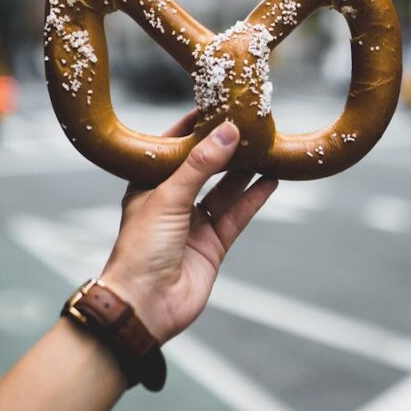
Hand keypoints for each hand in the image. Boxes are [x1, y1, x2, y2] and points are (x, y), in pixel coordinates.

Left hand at [100, 112, 276, 342]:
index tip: (217, 105)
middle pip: (204, 167)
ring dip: (244, 170)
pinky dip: (254, 198)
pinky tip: (270, 180)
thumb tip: (227, 131)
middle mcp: (171, 201)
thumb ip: (200, 164)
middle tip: (250, 124)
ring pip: (224, 190)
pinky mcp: (212, 244)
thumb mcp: (168, 196)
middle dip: (225, 148)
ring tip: (267, 147)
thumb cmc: (140, 249)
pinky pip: (236, 214)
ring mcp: (193, 223)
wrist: (144, 305)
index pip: (174, 147)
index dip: (194, 127)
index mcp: (148, 185)